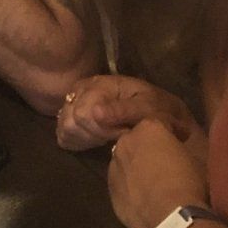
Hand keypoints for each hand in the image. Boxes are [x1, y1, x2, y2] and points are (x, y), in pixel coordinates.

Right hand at [56, 75, 195, 150]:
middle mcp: (83, 89)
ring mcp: (76, 102)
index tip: (123, 134)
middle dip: (92, 135)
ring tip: (105, 140)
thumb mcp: (148, 107)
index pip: (84, 114)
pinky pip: (63, 132)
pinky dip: (75, 141)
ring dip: (84, 138)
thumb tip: (95, 113)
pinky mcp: (74, 115)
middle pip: (70, 121)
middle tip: (115, 138)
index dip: (101, 130)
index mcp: (100, 84)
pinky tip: (92, 143)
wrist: (164, 112)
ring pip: (65, 127)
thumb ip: (123, 110)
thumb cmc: (157, 109)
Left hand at [108, 118, 208, 227]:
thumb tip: (177, 153)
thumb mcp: (194, 159)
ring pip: (125, 160)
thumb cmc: (189, 184)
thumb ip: (179, 149)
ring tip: (152, 180)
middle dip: (150, 145)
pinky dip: (130, 184)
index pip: (160, 121)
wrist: (170, 218)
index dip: (174, 130)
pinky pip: (121, 181)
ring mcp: (114, 165)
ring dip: (136, 165)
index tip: (183, 138)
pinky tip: (143, 196)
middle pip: (137, 138)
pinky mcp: (110, 189)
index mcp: (149, 128)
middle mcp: (126, 142)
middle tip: (165, 159)